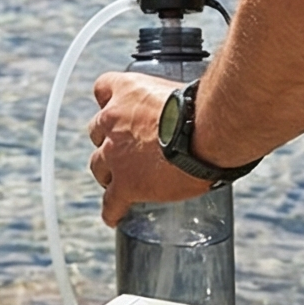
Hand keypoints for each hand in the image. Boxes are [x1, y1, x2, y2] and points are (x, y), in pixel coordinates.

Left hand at [86, 72, 209, 226]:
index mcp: (126, 90)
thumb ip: (169, 100)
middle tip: (126, 149)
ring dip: (108, 172)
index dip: (110, 101)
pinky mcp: (126, 183)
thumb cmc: (202, 108)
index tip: (118, 108)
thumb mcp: (179, 91)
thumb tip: (188, 108)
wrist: (206, 132)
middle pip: (97, 132)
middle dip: (109, 140)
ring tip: (120, 180)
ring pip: (98, 166)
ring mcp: (115, 154)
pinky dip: (112, 211)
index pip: (103, 88)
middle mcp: (112, 120)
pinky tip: (115, 216)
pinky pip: (110, 202)